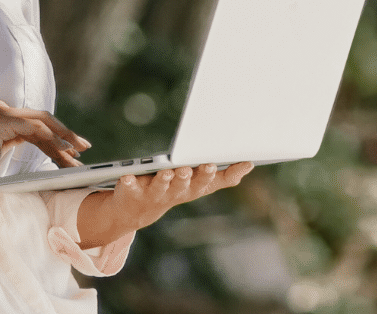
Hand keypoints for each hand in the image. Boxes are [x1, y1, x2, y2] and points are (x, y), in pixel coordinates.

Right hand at [0, 100, 90, 184]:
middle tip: (85, 148)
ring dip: (62, 139)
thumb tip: (46, 157)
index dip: (58, 137)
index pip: (37, 125)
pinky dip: (49, 137)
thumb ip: (15, 148)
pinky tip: (62, 149)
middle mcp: (2, 111)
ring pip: (41, 123)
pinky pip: (31, 127)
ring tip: (77, 153)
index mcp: (2, 119)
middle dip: (66, 134)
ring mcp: (0, 113)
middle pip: (43, 120)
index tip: (74, 150)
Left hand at [77, 162, 253, 248]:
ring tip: (169, 171)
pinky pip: (130, 186)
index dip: (212, 175)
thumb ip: (223, 176)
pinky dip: (129, 182)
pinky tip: (128, 176)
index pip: (206, 183)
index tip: (216, 163)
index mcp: (191, 188)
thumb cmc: (173, 189)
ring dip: (165, 180)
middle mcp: (173, 193)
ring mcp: (152, 193)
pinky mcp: (130, 191)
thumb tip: (249, 165)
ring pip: (161, 187)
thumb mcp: (199, 184)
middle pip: (183, 185)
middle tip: (198, 167)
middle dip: (190, 177)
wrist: (136, 212)